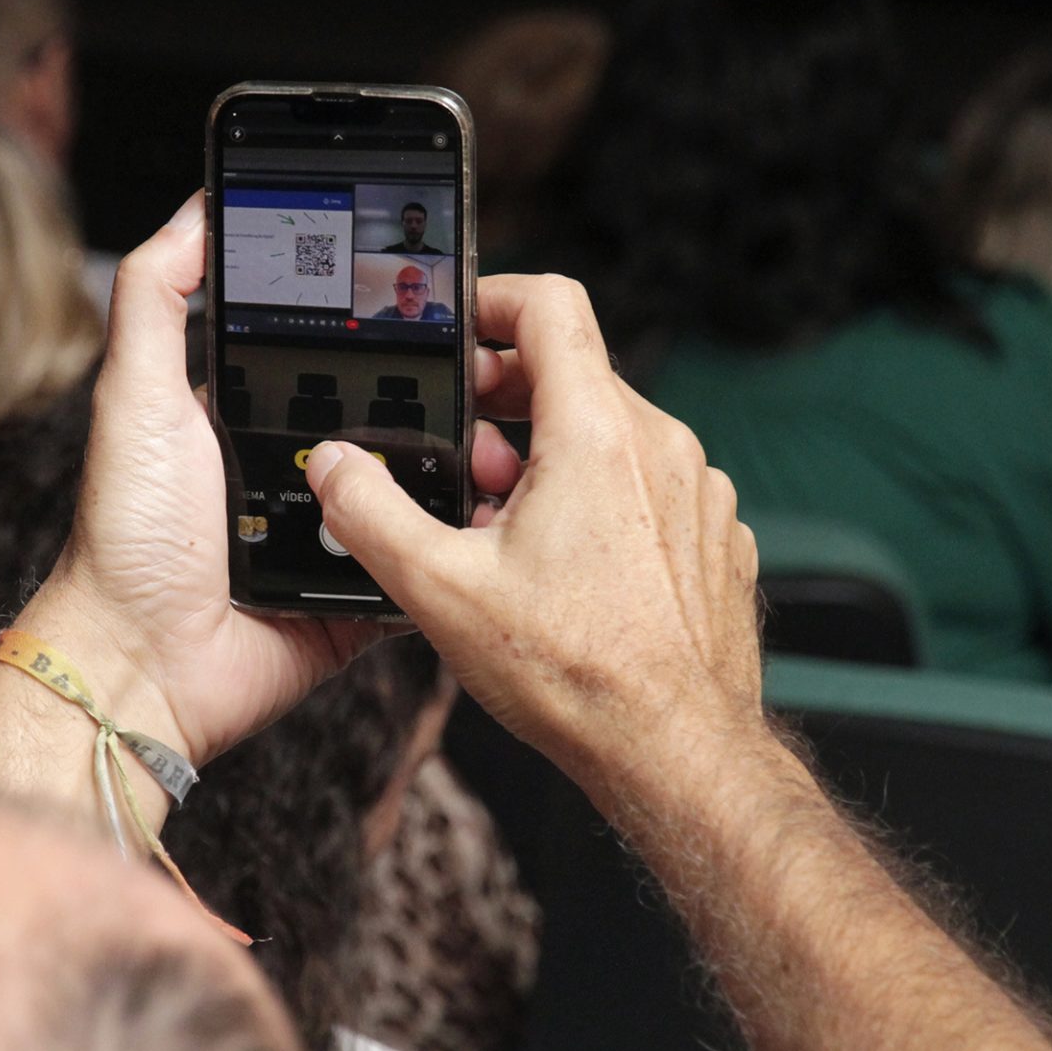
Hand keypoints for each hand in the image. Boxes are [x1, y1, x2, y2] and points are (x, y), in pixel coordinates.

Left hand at [22, 194, 519, 768]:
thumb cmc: (126, 534)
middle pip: (388, 413)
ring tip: (498, 439)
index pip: (327, 348)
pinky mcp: (360, 597)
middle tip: (488, 366)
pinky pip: (420, 564)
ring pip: (417, 488)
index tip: (428, 283)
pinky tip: (483, 517)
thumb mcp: (134, 396)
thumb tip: (198, 208)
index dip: (376, 319)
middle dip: (438, 392)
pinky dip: (447, 548)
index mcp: (249, 413)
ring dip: (454, 469)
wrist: (144, 663)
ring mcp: (334, 536)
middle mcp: (296, 469)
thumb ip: (155, 297)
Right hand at [304, 274, 761, 803]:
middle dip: (506, 403)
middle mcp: (661, 446)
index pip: (551, 305)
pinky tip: (564, 563)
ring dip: (550, 456)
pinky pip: (649, 486)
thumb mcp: (440, 590)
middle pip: (574, 374)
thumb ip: (371, 513)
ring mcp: (698, 492)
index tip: (459, 327)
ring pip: (611, 435)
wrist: (675, 751)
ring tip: (504, 524)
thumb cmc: (575, 674)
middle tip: (461, 462)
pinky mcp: (716, 536)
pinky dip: (600, 499)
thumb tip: (335, 467)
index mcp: (595, 434)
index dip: (493, 299)